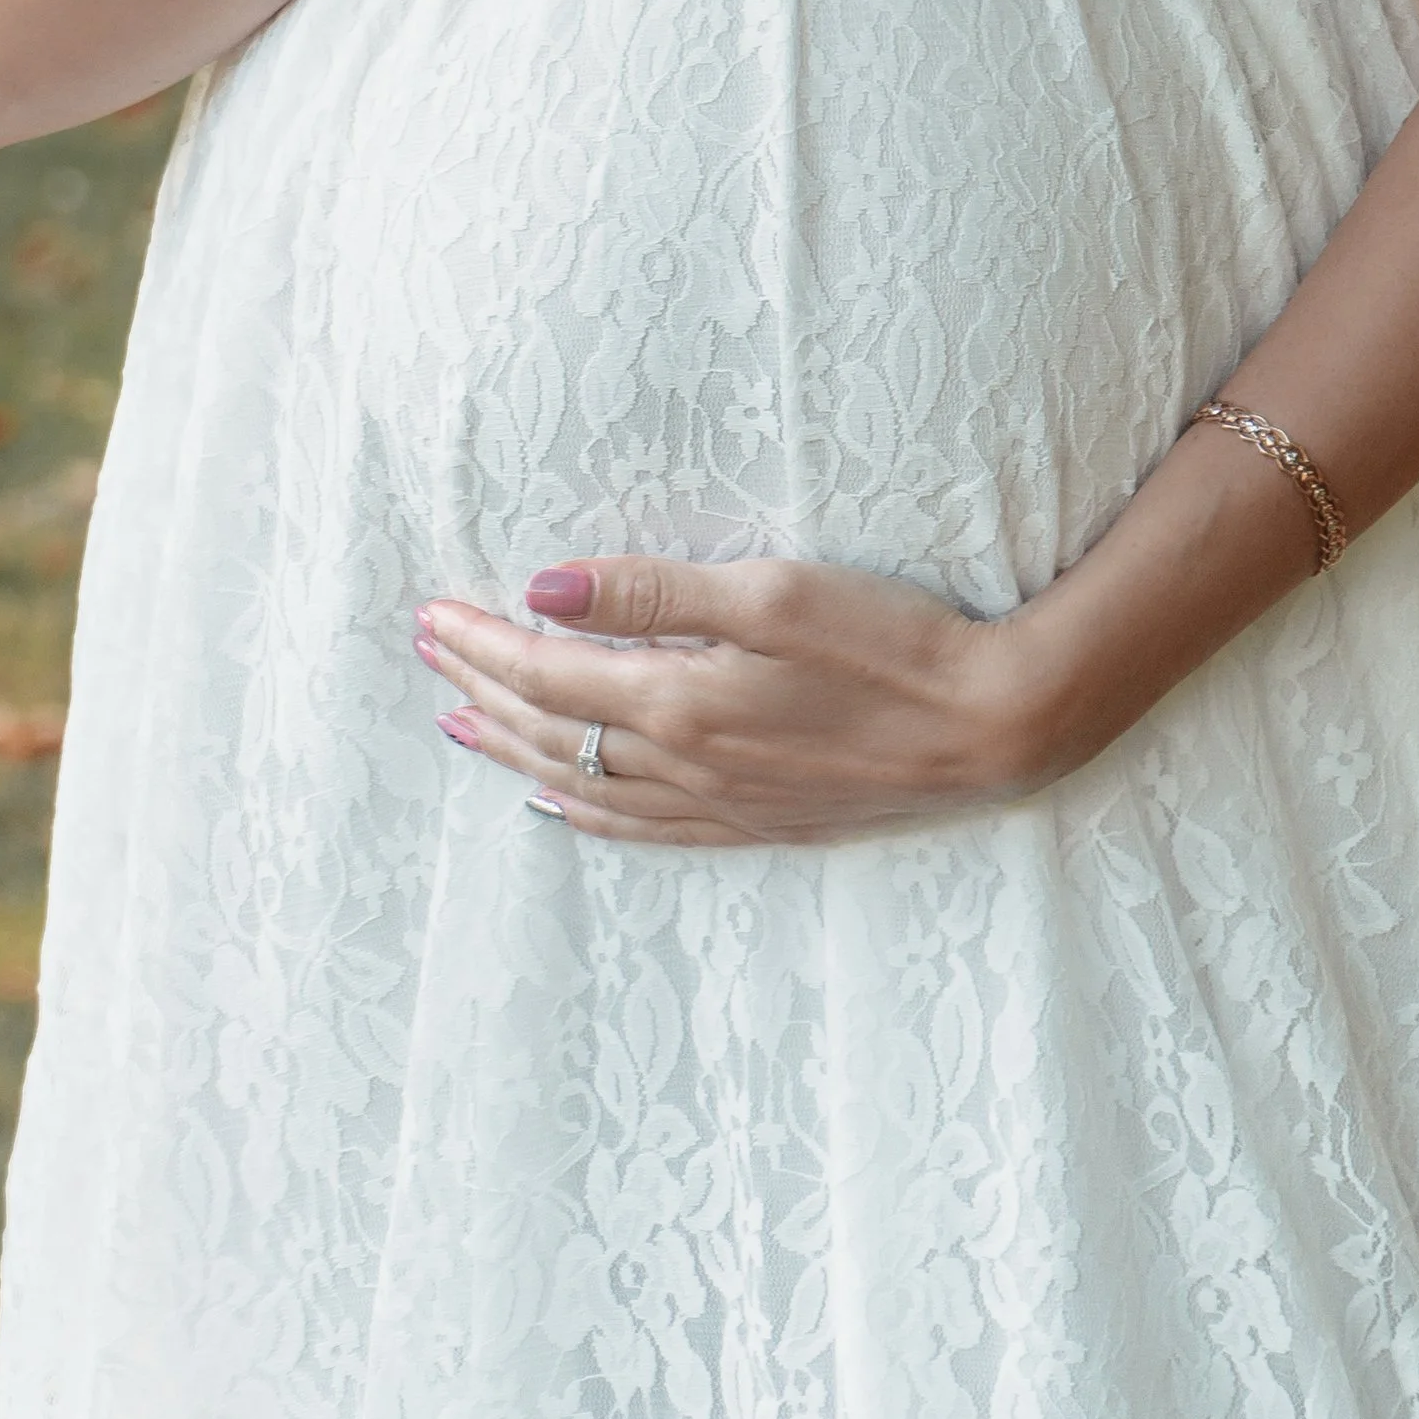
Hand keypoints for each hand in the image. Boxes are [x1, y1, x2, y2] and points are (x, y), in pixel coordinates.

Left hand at [415, 551, 1040, 844]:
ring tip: (462, 723)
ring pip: (583, 784)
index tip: (431, 612)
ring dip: (514, 749)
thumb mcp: (771, 592)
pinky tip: (559, 800)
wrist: (988, 727)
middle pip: (551, 729)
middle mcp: (683, 767)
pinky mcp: (756, 823)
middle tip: (430, 652)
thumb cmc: (889, 641)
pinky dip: (582, 810)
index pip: (546, 674)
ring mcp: (718, 805)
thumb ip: (651, 592)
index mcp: (679, 703)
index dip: (482, 643)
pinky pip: (639, 829)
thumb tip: (541, 589)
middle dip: (482, 688)